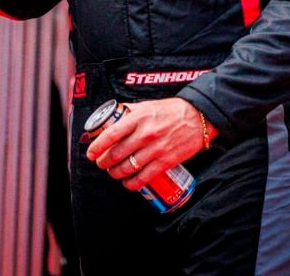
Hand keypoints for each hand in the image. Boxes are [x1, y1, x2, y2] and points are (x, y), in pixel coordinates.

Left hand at [86, 97, 215, 190]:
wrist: (198, 118)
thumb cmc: (171, 110)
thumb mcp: (147, 105)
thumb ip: (130, 111)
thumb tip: (112, 117)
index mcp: (138, 118)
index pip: (111, 134)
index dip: (97, 146)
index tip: (91, 153)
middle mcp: (145, 134)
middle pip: (117, 153)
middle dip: (104, 162)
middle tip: (101, 163)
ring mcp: (156, 149)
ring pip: (128, 167)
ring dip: (116, 173)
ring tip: (113, 172)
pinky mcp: (166, 161)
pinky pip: (145, 177)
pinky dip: (133, 183)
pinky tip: (127, 183)